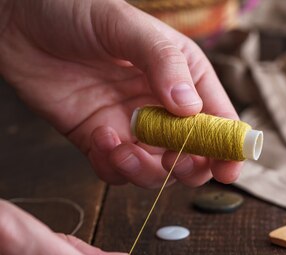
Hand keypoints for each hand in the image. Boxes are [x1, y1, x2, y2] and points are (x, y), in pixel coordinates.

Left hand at [0, 0, 241, 187]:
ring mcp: (134, 126)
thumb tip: (191, 109)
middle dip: (188, 166)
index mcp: (186, 76)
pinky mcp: (101, 140)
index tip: (228, 168)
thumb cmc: (77, 9)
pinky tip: (99, 139)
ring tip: (120, 144)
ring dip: (143, 169)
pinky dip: (112, 167)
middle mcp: (164, 106)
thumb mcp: (127, 27)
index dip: (228, 147)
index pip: (219, 119)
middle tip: (171, 160)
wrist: (18, 19)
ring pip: (156, 171)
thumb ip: (163, 63)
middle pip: (194, 155)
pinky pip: (117, 171)